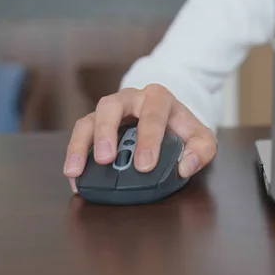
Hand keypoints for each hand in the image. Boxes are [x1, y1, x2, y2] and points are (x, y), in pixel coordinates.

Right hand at [63, 84, 216, 192]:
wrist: (168, 119)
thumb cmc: (182, 129)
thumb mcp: (201, 138)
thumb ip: (201, 150)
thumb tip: (185, 166)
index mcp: (158, 98)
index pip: (153, 114)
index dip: (148, 138)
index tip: (145, 164)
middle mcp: (130, 99)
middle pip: (111, 106)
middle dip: (107, 132)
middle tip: (106, 159)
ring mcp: (110, 111)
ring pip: (89, 119)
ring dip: (81, 144)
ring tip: (76, 170)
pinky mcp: (96, 124)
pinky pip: (80, 135)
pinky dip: (74, 154)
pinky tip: (73, 176)